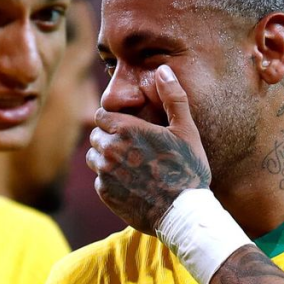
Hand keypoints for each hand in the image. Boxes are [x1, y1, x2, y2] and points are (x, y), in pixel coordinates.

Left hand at [87, 64, 210, 234]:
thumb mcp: (186, 130)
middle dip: (110, 138)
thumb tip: (162, 69)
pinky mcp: (105, 194)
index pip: (102, 115)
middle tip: (132, 148)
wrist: (183, 214)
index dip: (115, 120)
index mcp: (126, 129)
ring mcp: (105, 173)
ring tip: (131, 166)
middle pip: (97, 136)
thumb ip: (173, 97)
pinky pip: (100, 180)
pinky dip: (111, 180)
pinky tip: (132, 184)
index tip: (129, 128)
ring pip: (95, 158)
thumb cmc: (188, 170)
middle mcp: (109, 149)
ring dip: (107, 159)